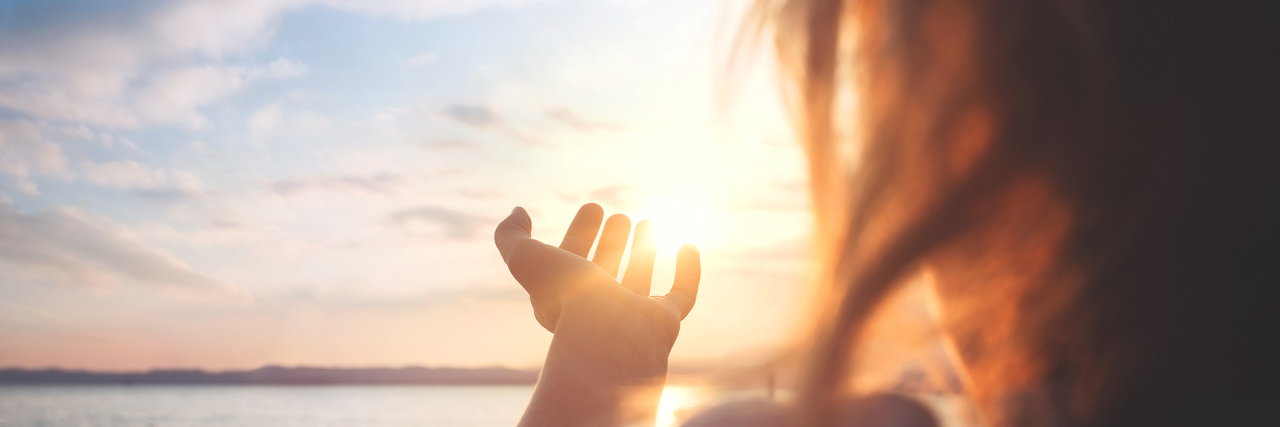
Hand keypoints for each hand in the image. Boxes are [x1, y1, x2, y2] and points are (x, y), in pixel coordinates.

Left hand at [494, 203, 700, 426]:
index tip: (593, 206)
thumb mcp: (525, 258)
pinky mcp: (664, 322)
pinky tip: (688, 245)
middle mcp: (599, 309)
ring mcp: (633, 316)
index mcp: (565, 297)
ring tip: (648, 223)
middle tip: (619, 217)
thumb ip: (510, 234)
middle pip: (605, 270)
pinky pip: (681, 295)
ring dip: (643, 250)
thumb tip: (519, 211)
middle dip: (612, 241)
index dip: (580, 232)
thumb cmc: (566, 300)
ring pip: (639, 279)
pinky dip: (688, 271)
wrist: (608, 340)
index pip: (572, 260)